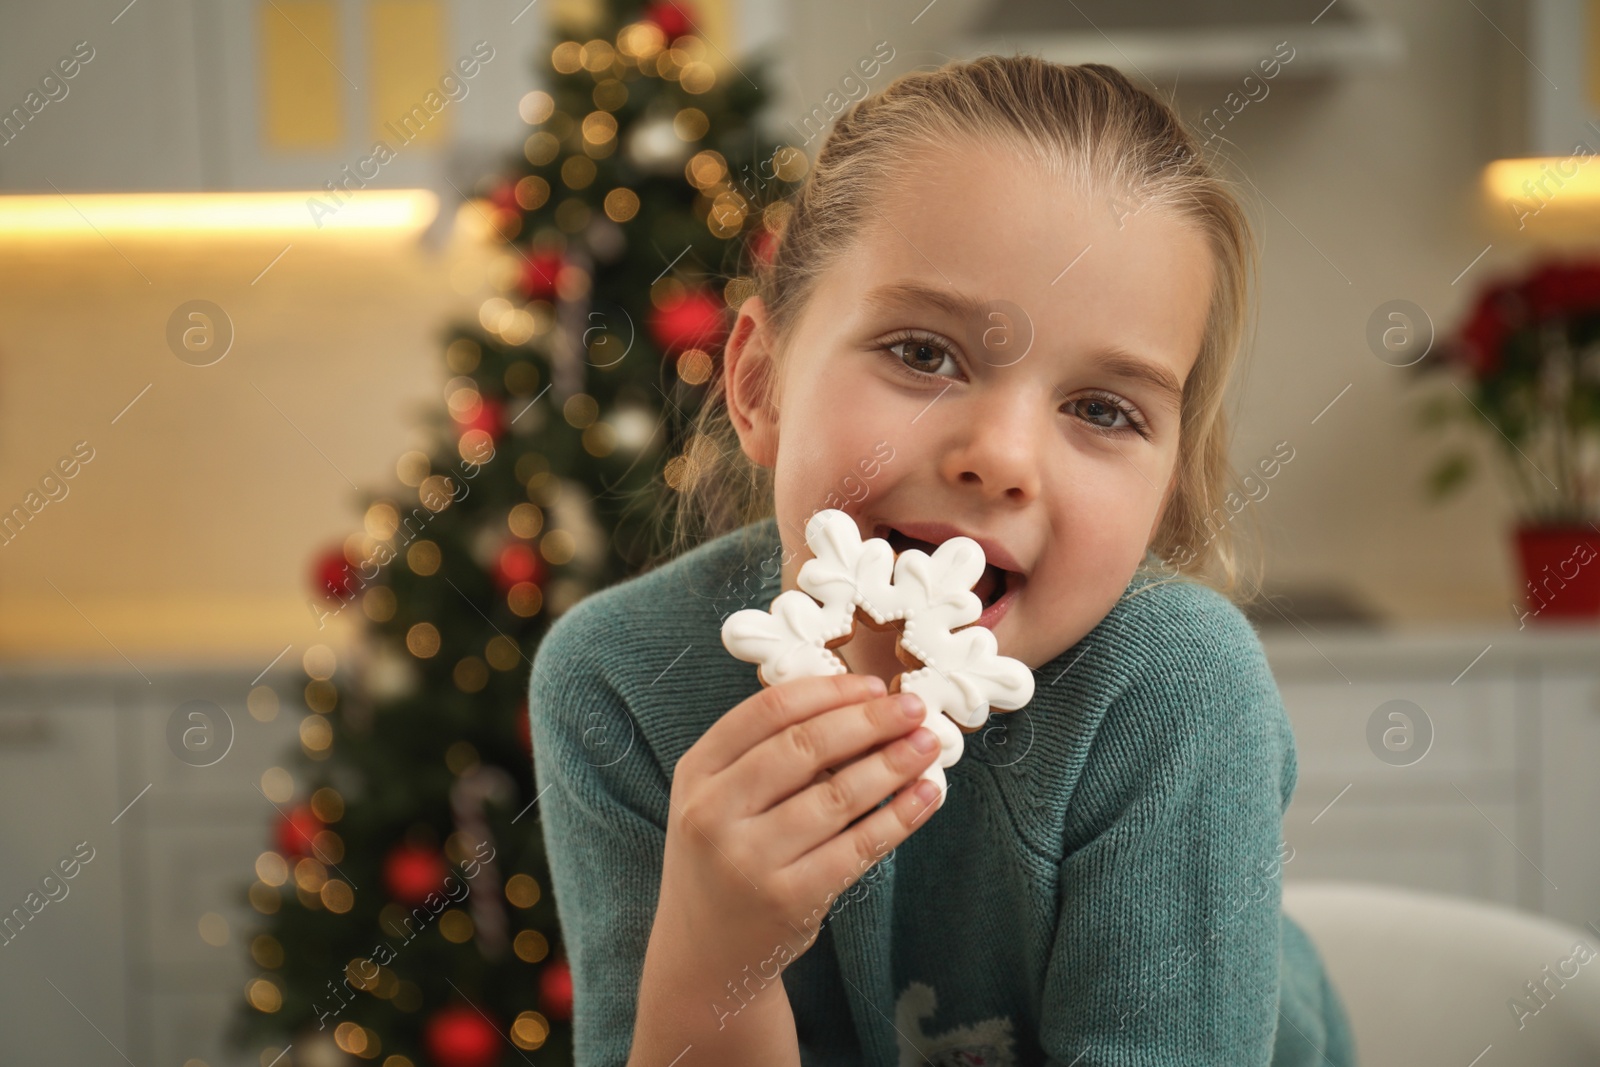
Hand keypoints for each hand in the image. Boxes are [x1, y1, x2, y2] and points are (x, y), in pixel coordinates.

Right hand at [656, 672, 943, 971]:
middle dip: (869, 721)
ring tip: (927, 745)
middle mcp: (713, 812)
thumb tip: (861, 704)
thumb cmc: (724, 855)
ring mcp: (749, 859)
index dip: (829, 692)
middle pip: (804, 747)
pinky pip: (857, 847)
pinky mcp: (789, 900)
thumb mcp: (720, 796)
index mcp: (697, 771)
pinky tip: (925, 795)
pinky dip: (898, 817)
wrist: (705, 951)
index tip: (874, 686)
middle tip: (914, 707)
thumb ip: (769, 751)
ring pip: (837, 796)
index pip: (768, 711)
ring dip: (892, 764)